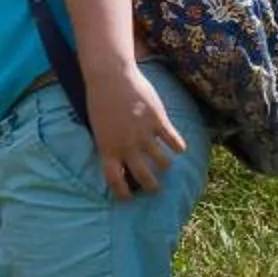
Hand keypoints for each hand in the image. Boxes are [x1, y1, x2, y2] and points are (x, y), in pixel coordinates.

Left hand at [86, 62, 186, 198]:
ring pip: (162, 161)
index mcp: (107, 148)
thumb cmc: (100, 100)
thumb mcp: (98, 128)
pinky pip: (174, 141)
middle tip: (155, 188)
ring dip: (165, 166)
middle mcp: (126, 146)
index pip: (114, 179)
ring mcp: (144, 134)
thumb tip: (119, 159)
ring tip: (166, 167)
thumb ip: (109, 144)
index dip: (122, 193)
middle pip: (143, 176)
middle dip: (151, 186)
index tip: (128, 199)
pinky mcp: (158, 121)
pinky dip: (178, 147)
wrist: (111, 77)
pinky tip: (179, 148)